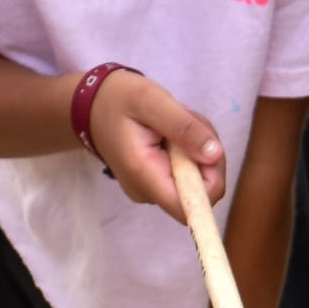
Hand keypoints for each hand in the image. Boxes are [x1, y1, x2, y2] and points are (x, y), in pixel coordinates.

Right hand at [86, 73, 225, 220]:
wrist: (93, 105)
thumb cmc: (119, 99)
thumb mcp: (152, 101)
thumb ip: (184, 128)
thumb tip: (215, 156)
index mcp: (144, 176)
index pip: (190, 208)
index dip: (210, 183)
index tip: (206, 149)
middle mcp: (148, 193)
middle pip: (201, 191)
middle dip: (206, 154)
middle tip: (186, 121)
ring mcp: (152, 190)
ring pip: (199, 179)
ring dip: (199, 147)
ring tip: (175, 121)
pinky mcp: (157, 183)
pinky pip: (188, 173)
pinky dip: (191, 149)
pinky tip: (172, 131)